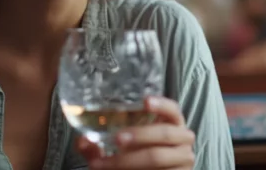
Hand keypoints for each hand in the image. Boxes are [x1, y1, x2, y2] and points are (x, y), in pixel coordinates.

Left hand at [76, 96, 195, 168]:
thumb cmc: (137, 159)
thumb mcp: (120, 149)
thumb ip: (98, 146)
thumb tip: (82, 141)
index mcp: (172, 124)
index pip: (172, 110)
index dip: (161, 104)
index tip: (145, 101)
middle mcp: (182, 139)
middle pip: (164, 133)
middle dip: (140, 135)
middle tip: (116, 139)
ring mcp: (184, 159)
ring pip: (157, 156)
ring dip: (129, 159)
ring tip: (105, 163)